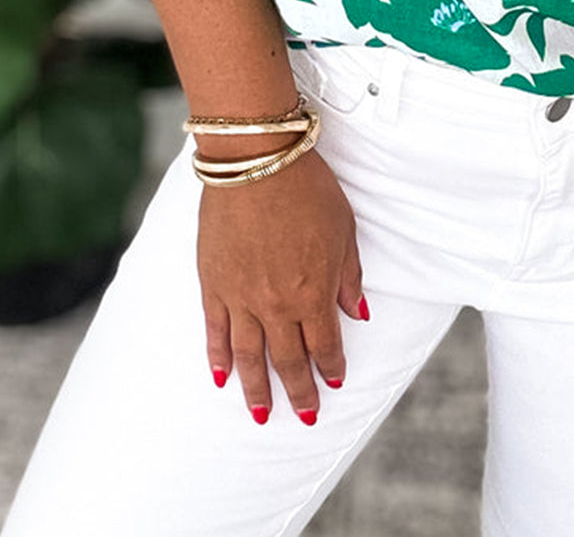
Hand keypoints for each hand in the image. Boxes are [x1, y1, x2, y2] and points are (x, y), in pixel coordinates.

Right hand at [197, 148, 366, 423]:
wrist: (256, 161)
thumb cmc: (307, 188)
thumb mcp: (345, 229)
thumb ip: (349, 276)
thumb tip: (357, 313)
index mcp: (314, 293)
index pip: (324, 345)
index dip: (330, 367)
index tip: (334, 383)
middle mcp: (277, 305)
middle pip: (287, 360)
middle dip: (298, 392)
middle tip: (304, 416)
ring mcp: (241, 297)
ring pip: (249, 356)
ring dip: (256, 389)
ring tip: (260, 414)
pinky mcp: (213, 284)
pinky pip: (216, 331)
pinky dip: (219, 357)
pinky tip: (222, 377)